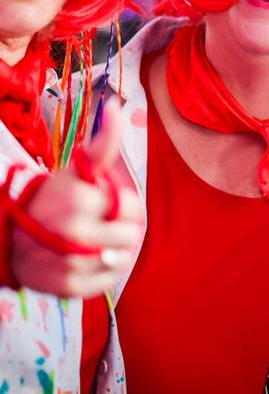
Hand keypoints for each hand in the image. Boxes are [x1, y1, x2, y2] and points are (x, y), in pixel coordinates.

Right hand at [10, 101, 141, 297]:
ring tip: (89, 243)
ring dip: (110, 251)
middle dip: (118, 228)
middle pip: (131, 235)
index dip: (120, 204)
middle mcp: (74, 233)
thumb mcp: (74, 170)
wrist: (9, 240)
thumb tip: (115, 106)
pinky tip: (83, 261)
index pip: (131, 207)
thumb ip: (102, 142)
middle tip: (96, 225)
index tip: (99, 204)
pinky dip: (100, 273)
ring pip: (122, 258)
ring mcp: (71, 263)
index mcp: (79, 200)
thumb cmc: (50, 201)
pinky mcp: (69, 287)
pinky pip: (108, 281)